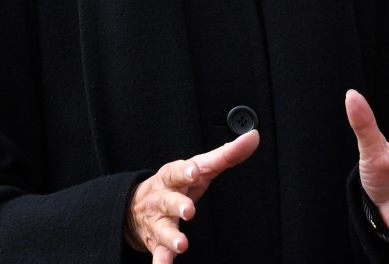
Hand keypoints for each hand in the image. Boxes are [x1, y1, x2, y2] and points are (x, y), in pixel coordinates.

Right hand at [125, 130, 258, 261]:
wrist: (135, 207)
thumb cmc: (176, 184)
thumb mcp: (198, 167)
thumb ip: (226, 154)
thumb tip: (253, 137)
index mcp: (172, 177)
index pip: (176, 171)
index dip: (185, 171)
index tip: (194, 171)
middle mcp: (162, 198)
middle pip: (167, 200)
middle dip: (178, 205)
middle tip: (189, 210)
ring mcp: (158, 221)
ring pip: (163, 229)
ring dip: (171, 237)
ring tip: (182, 244)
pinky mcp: (156, 242)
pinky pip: (158, 253)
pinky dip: (161, 262)